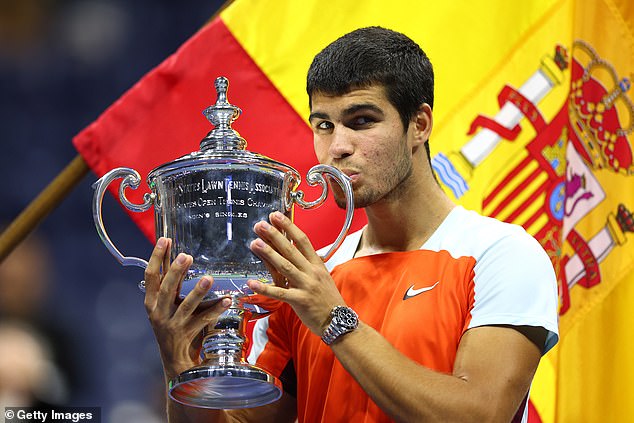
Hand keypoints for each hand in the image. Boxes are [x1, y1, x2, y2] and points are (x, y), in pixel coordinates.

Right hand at [143, 237, 230, 380]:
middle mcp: (158, 312)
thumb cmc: (172, 324)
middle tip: (187, 256)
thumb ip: (172, 283)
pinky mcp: (187, 334)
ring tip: (209, 278)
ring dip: (198, 291)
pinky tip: (227, 300)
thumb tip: (177, 255)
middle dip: (176, 272)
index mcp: (151, 302)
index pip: (150, 276)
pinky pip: (203, 319)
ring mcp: (173, 324)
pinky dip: (215, 309)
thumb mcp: (166, 304)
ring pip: (186, 306)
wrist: (174, 359)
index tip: (164, 239)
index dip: (155, 257)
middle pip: (166, 289)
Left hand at [247, 212, 345, 334]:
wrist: (338, 321)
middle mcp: (311, 272)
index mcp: (317, 265)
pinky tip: (251, 282)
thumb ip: (311, 264)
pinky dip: (264, 287)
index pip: (302, 240)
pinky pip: (279, 292)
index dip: (289, 227)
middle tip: (260, 225)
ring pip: (284, 266)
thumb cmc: (329, 300)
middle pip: (291, 250)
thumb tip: (300, 251)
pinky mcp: (299, 301)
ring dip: (268, 254)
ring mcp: (305, 286)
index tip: (276, 216)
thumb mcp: (323, 277)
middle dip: (275, 235)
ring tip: (255, 243)